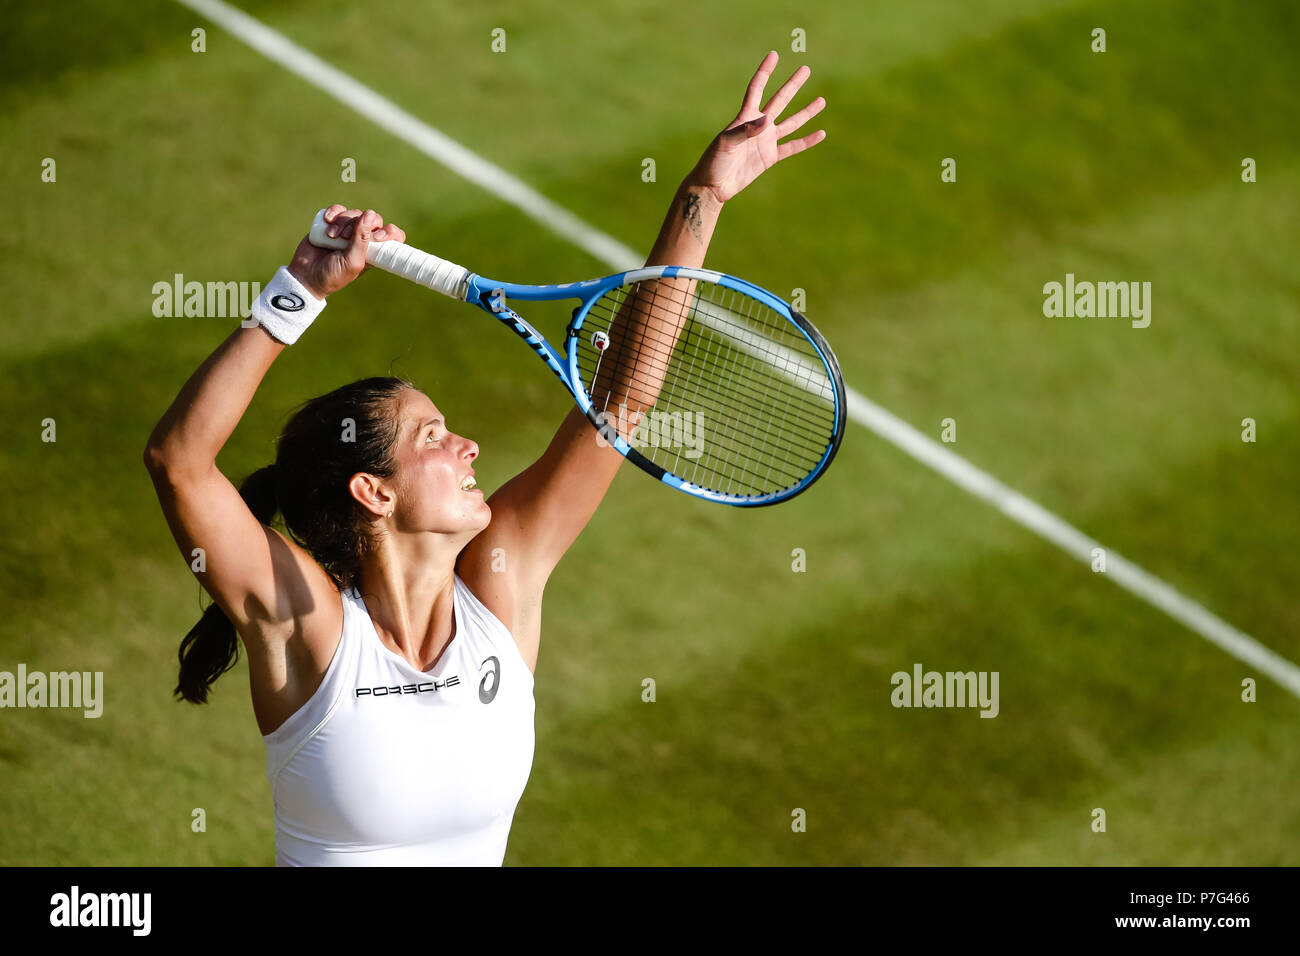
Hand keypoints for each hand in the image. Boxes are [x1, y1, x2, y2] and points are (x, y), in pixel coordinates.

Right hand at [286, 205, 405, 298]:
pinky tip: (327, 221)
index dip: (389, 232)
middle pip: (372, 219)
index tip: (377, 237)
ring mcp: (348, 229)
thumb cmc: (334, 275)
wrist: (306, 275)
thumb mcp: (352, 261)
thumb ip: (362, 239)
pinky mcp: (332, 222)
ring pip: (354, 213)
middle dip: (358, 225)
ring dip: (342, 222)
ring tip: (331, 236)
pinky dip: (333, 213)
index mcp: (374, 250)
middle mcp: (363, 238)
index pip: (393, 235)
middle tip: (346, 237)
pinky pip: (338, 209)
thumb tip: (369, 214)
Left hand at [685, 51, 825, 204]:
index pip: (757, 88)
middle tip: (806, 69)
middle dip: (792, 85)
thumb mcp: (725, 144)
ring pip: (791, 122)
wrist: (713, 186)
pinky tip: (821, 133)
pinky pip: (792, 147)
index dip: (765, 72)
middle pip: (779, 100)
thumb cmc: (713, 162)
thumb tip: (767, 121)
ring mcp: (766, 141)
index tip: (774, 55)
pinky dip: (806, 141)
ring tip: (821, 101)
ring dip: (806, 112)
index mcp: (745, 117)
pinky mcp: (770, 157)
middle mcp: (758, 126)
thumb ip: (745, 131)